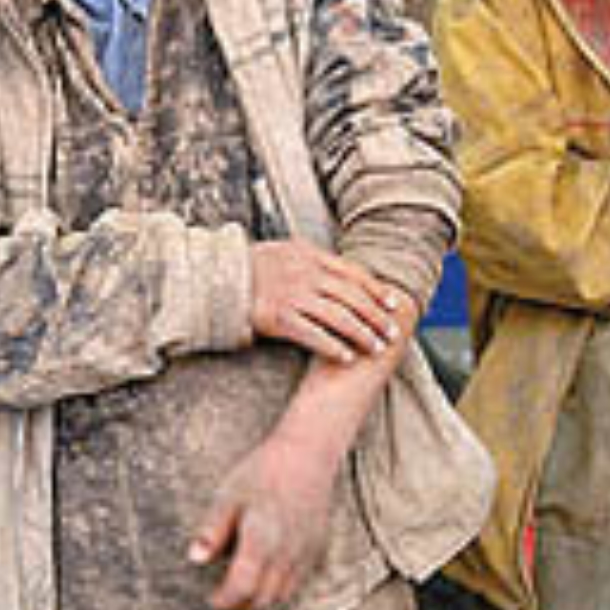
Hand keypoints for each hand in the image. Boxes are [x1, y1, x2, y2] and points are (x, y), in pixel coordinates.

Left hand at [188, 431, 340, 609]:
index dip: (225, 599)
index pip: (243, 586)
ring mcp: (305, 552)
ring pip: (282, 594)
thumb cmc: (264, 471)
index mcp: (262, 539)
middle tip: (222, 598)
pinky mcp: (316, 548)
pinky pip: (298, 581)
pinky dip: (280, 588)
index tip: (212, 599)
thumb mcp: (229, 495)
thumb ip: (213, 530)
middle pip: (263, 597)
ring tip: (241, 591)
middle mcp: (286, 552)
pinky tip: (265, 576)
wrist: (307, 455)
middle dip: (240, 604)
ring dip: (260, 599)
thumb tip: (195, 558)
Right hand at [250, 241, 401, 362]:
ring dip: (361, 334)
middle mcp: (304, 274)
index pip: (354, 273)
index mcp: (309, 256)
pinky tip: (347, 357)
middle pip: (352, 297)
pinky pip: (312, 335)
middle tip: (392, 333)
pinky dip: (332, 347)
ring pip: (338, 317)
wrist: (215, 279)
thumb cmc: (252, 269)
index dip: (377, 290)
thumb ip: (313, 261)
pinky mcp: (277, 317)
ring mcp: (291, 295)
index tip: (394, 305)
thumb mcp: (285, 253)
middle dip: (376, 317)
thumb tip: (342, 275)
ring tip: (375, 347)